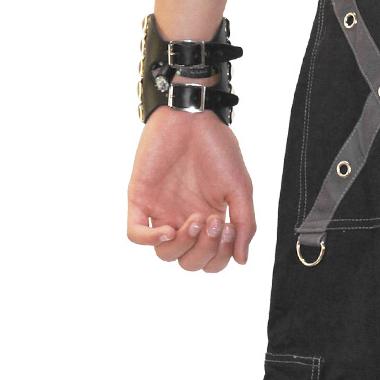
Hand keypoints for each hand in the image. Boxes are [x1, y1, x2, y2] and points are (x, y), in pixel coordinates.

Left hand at [127, 107, 255, 272]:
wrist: (193, 117)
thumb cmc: (218, 148)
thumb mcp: (240, 189)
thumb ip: (244, 225)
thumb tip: (242, 260)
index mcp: (208, 222)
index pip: (211, 261)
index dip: (221, 256)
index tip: (229, 228)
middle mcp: (183, 221)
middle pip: (188, 262)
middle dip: (205, 250)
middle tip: (214, 220)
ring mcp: (161, 212)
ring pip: (164, 254)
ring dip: (184, 245)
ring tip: (196, 218)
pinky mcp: (140, 199)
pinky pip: (135, 234)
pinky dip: (150, 240)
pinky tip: (168, 230)